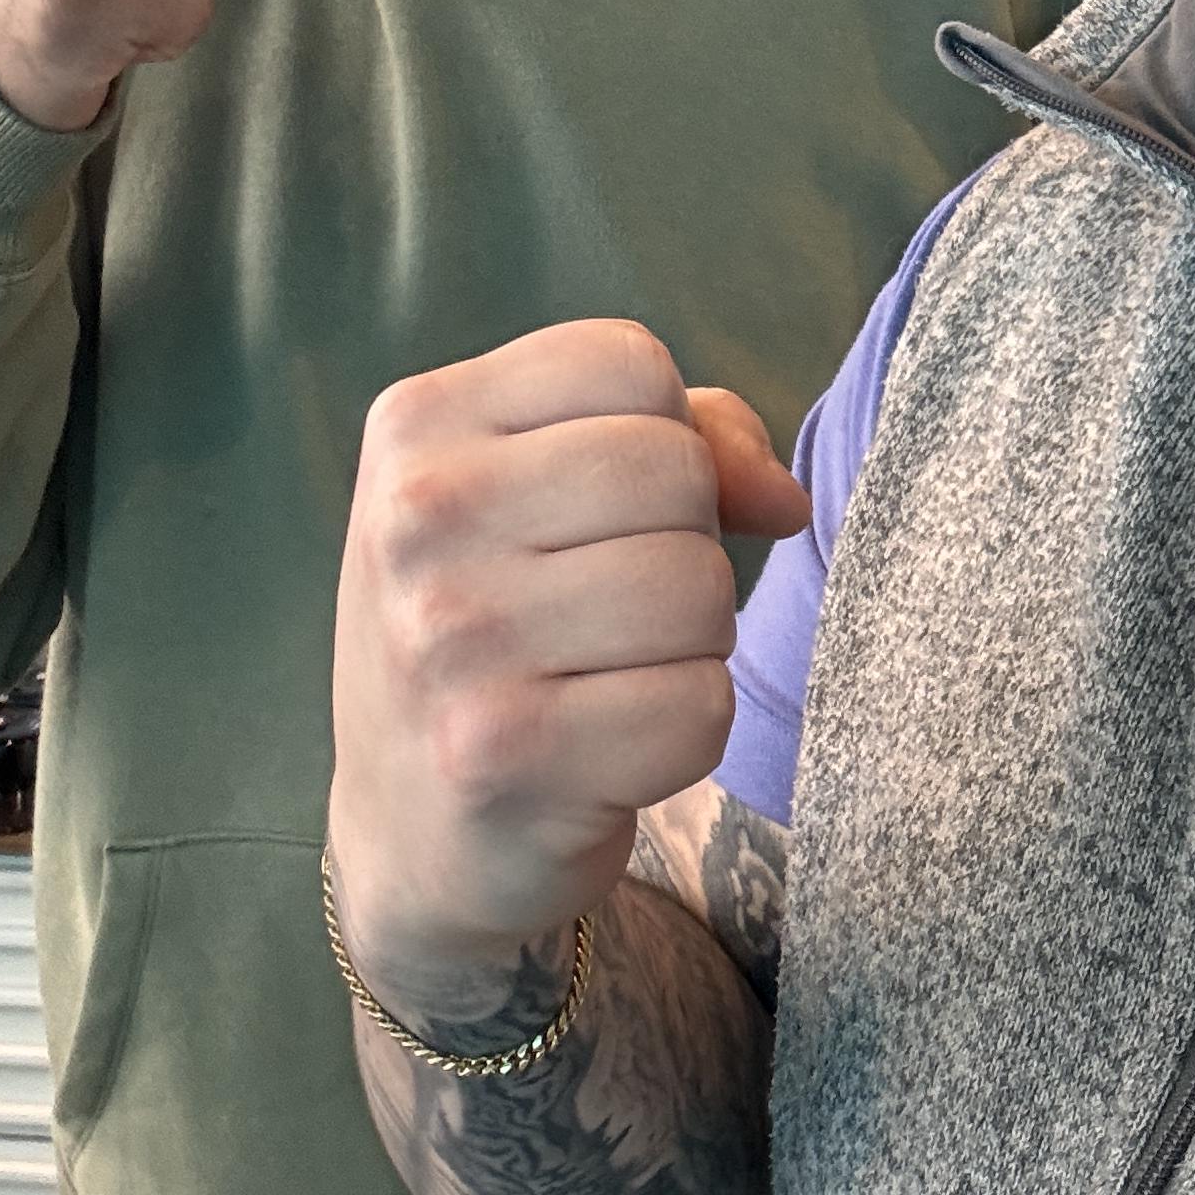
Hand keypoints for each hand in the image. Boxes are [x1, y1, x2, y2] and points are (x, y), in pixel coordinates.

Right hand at [328, 321, 809, 980]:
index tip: (605, 509)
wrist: (410, 829)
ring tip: (608, 673)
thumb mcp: (545, 492)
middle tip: (608, 608)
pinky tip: (606, 749)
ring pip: (700, 589)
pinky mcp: (501, 756)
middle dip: (685, 541)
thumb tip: (784, 500)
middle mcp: (418, 518)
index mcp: (416, 424)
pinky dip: (685, 733)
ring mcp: (449, 638)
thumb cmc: (501, 627)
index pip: (631, 365)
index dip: (665, 437)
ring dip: (691, 644)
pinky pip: (700, 707)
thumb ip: (683, 438)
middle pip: (676, 470)